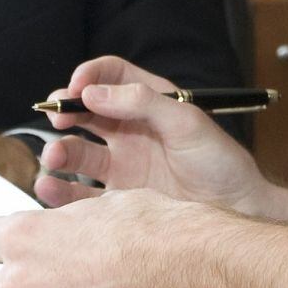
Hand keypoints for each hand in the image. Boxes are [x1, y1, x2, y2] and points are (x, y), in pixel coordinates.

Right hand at [37, 56, 267, 213]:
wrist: (237, 212)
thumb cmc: (221, 163)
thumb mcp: (187, 122)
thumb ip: (142, 102)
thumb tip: (94, 92)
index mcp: (149, 103)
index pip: (111, 76)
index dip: (90, 75)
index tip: (76, 86)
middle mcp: (130, 130)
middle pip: (85, 112)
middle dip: (65, 111)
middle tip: (56, 117)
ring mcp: (122, 165)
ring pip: (77, 151)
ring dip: (59, 150)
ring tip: (54, 158)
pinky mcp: (118, 199)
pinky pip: (81, 192)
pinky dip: (60, 189)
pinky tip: (50, 187)